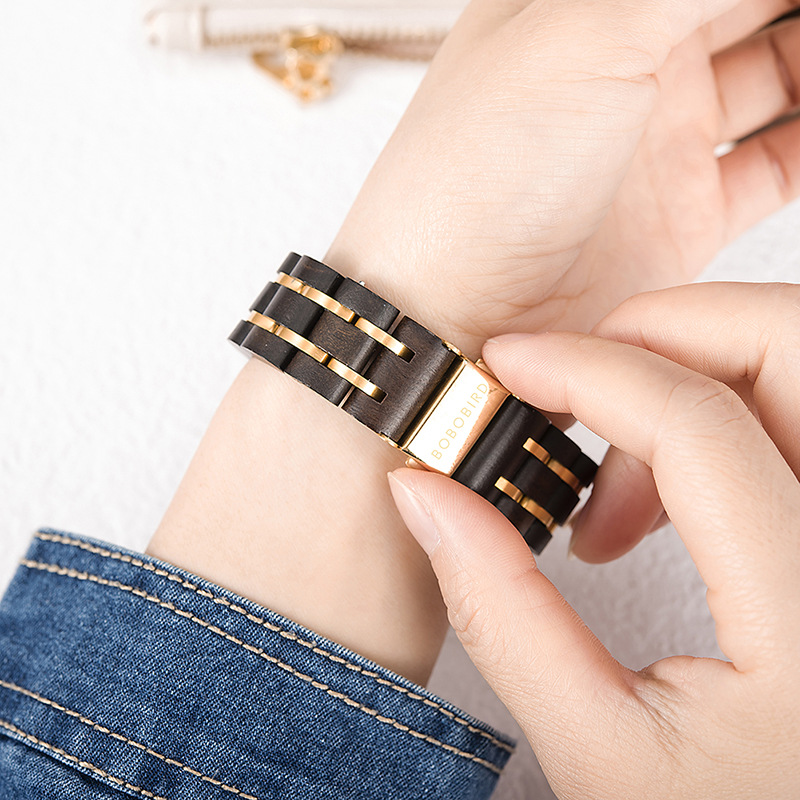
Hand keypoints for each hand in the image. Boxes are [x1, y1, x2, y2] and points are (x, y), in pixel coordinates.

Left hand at [329, 0, 799, 352]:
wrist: (450, 315)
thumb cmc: (475, 179)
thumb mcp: (581, 32)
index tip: (787, 0)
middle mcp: (627, 62)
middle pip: (747, 3)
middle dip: (796, 9)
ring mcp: (657, 139)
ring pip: (781, 72)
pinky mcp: (683, 213)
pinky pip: (778, 162)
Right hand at [388, 282, 799, 797]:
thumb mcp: (599, 752)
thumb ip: (501, 609)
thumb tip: (426, 494)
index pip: (698, 425)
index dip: (584, 370)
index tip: (507, 365)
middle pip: (789, 343)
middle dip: (664, 328)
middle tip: (574, 377)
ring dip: (696, 374)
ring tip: (617, 484)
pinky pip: (799, 419)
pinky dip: (727, 414)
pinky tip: (671, 497)